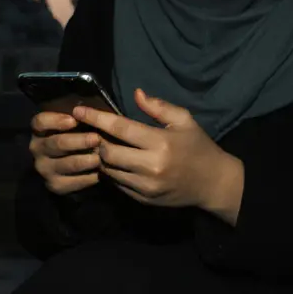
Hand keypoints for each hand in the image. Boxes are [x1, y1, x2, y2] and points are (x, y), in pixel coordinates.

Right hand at [29, 111, 101, 194]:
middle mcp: (37, 149)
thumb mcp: (74, 124)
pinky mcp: (55, 185)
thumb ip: (79, 119)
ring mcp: (45, 169)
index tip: (74, 120)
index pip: (40, 122)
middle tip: (96, 139)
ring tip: (100, 158)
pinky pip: (73, 182)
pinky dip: (88, 177)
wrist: (73, 166)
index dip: (56, 120)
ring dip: (85, 160)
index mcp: (39, 130)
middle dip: (79, 141)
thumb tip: (91, 113)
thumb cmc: (77, 136)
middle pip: (56, 143)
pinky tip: (100, 172)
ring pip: (66, 164)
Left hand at [74, 89, 243, 220]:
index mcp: (160, 143)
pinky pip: (117, 184)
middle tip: (98, 134)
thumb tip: (136, 94)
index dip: (96, 118)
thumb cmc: (198, 147)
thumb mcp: (184, 121)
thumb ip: (158, 107)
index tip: (79, 111)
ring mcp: (145, 186)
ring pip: (109, 171)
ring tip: (106, 148)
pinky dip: (113, 173)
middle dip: (97, 141)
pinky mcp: (143, 199)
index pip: (120, 128)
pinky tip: (119, 164)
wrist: (213, 183)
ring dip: (103, 158)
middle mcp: (150, 166)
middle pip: (107, 152)